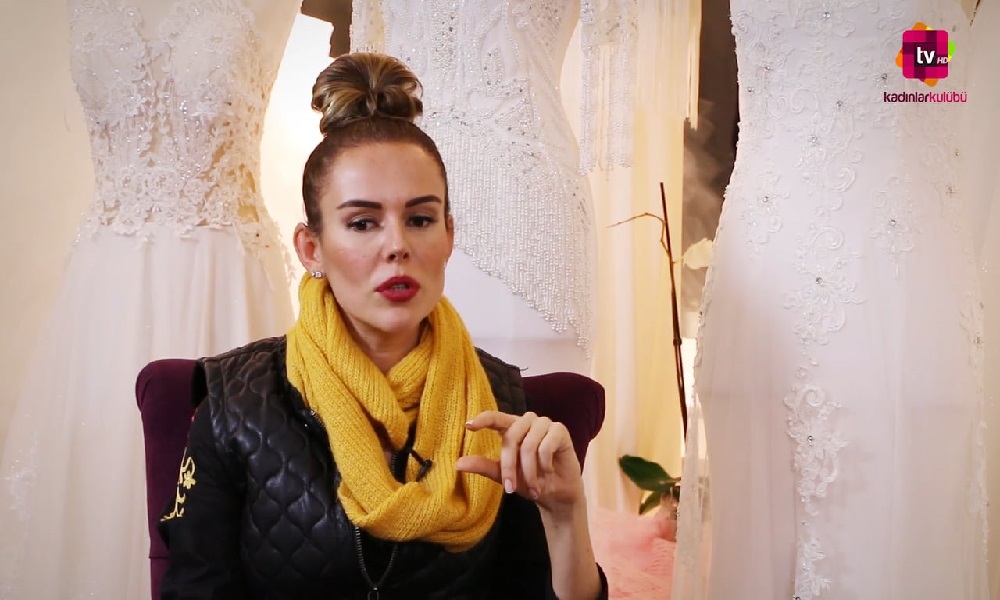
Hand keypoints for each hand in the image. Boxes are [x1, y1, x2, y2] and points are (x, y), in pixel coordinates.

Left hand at [456, 411, 583, 513]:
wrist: (557, 495)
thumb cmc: (530, 482)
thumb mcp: (504, 476)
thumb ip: (484, 466)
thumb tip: (458, 463)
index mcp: (511, 428)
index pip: (495, 417)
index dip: (483, 419)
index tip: (468, 426)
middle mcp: (527, 421)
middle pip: (511, 437)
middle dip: (509, 466)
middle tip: (510, 489)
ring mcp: (544, 424)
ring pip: (529, 445)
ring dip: (529, 471)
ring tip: (534, 486)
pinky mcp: (560, 430)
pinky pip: (546, 446)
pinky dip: (545, 465)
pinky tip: (549, 472)